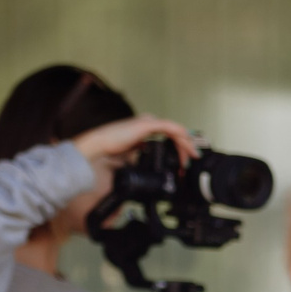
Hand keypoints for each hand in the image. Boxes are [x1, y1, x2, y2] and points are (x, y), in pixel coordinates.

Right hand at [70, 114, 197, 180]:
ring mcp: (147, 122)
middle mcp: (148, 123)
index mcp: (145, 130)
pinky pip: (170, 127)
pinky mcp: (146, 124)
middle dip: (186, 147)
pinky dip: (181, 137)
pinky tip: (186, 146)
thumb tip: (150, 169)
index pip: (168, 135)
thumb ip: (143, 157)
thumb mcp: (133, 156)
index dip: (179, 147)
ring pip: (175, 130)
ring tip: (192, 156)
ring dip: (186, 144)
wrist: (99, 146)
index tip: (185, 161)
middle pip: (175, 133)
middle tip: (192, 161)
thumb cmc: (110, 150)